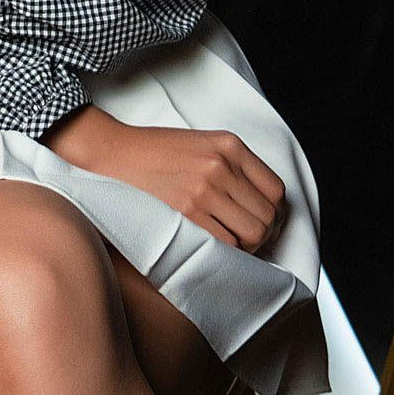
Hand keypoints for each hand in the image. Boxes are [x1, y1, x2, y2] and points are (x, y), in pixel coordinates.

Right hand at [76, 118, 286, 253]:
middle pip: (267, 216)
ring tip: (233, 243)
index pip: (276, 189)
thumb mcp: (204, 142)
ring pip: (251, 235)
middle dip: (265, 233)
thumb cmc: (158, 150)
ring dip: (247, 247)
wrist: (117, 152)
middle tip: (252, 238)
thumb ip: (235, 165)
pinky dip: (226, 252)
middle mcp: (221, 166)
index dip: (277, 212)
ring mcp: (204, 191)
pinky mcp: (186, 213)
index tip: (269, 220)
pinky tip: (215, 246)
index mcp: (230, 145)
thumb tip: (262, 202)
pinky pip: (225, 245)